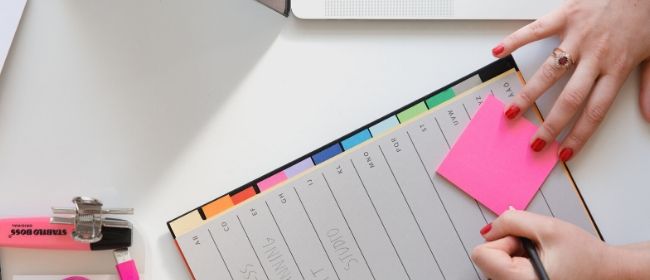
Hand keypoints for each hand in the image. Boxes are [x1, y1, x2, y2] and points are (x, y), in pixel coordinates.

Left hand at [471, 209, 649, 279]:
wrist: (606, 271)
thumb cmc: (584, 255)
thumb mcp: (548, 227)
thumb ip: (512, 222)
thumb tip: (488, 229)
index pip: (481, 254)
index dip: (501, 240)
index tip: (523, 241)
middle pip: (487, 258)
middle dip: (509, 246)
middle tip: (537, 248)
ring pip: (496, 262)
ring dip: (514, 253)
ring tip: (542, 255)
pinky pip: (504, 267)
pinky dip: (518, 259)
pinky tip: (539, 261)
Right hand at [491, 0, 649, 160]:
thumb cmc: (647, 15)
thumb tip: (648, 117)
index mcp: (616, 68)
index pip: (595, 111)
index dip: (578, 135)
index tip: (563, 152)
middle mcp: (595, 56)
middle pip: (569, 98)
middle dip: (549, 125)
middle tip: (534, 142)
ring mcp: (578, 36)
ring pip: (548, 72)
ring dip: (528, 95)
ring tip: (511, 112)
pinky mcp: (566, 15)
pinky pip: (536, 30)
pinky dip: (514, 41)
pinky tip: (498, 52)